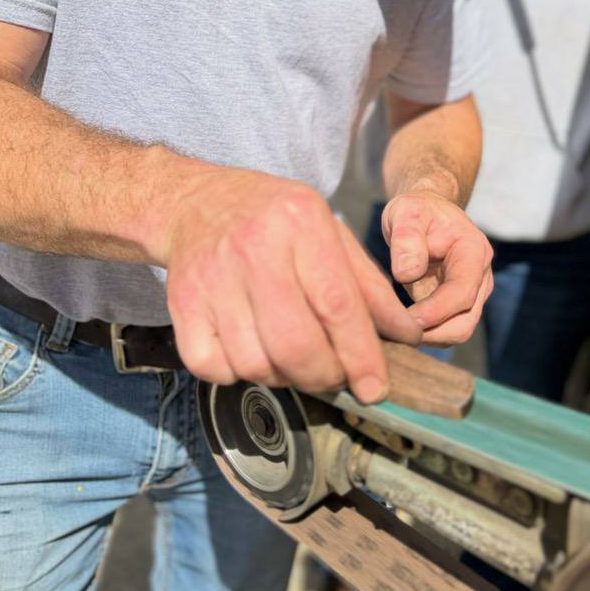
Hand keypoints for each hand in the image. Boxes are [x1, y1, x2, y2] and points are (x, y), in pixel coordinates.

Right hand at [160, 166, 421, 403]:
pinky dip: (237, 375)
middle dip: (324, 376)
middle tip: (334, 376)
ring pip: (256, 364)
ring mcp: (212, 276)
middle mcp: (253, 246)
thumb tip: (408, 336)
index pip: (337, 303)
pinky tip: (251, 349)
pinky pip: (214, 369)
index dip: (361, 355)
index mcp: (300, 221)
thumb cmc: (274, 219)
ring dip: (284, 378)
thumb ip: (369, 285)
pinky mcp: (181, 303)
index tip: (376, 388)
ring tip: (293, 358)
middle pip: (296, 343)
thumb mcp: (329, 231)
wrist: (196, 202)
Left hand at [380, 190, 493, 344]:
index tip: (407, 320)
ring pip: (457, 330)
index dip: (437, 311)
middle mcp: (480, 275)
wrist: (426, 213)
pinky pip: (446, 328)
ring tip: (396, 329)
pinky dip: (426, 333)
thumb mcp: (406, 212)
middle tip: (396, 332)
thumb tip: (406, 274)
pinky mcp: (459, 305)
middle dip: (433, 332)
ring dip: (429, 336)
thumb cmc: (416, 211)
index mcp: (472, 250)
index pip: (462, 291)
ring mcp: (473, 293)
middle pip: (465, 321)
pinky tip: (401, 326)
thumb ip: (406, 239)